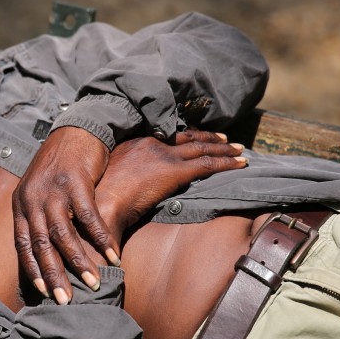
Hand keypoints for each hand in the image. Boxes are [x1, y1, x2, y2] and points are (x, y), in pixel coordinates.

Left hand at [12, 127, 116, 304]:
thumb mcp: (38, 189)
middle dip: (54, 275)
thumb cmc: (59, 164)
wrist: (76, 130)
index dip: (32, 269)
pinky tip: (112, 255)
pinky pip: (89, 217)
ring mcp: (54, 190)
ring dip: (79, 261)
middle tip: (65, 301)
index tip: (42, 292)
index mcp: (21, 204)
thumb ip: (37, 216)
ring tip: (93, 282)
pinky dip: (101, 238)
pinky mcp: (76, 182)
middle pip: (42, 245)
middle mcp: (33, 199)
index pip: (23, 244)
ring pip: (64, 234)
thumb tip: (41, 249)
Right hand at [95, 131, 246, 238]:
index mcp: (134, 142)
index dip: (189, 135)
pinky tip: (240, 164)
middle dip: (210, 138)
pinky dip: (227, 163)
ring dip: (224, 149)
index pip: (169, 134)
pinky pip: (208, 165)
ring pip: (202, 148)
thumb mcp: (110, 177)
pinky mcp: (174, 172)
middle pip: (188, 137)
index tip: (200, 136)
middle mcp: (151, 143)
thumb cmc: (99, 199)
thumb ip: (126, 173)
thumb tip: (132, 181)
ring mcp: (164, 156)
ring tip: (240, 150)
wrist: (101, 204)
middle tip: (227, 140)